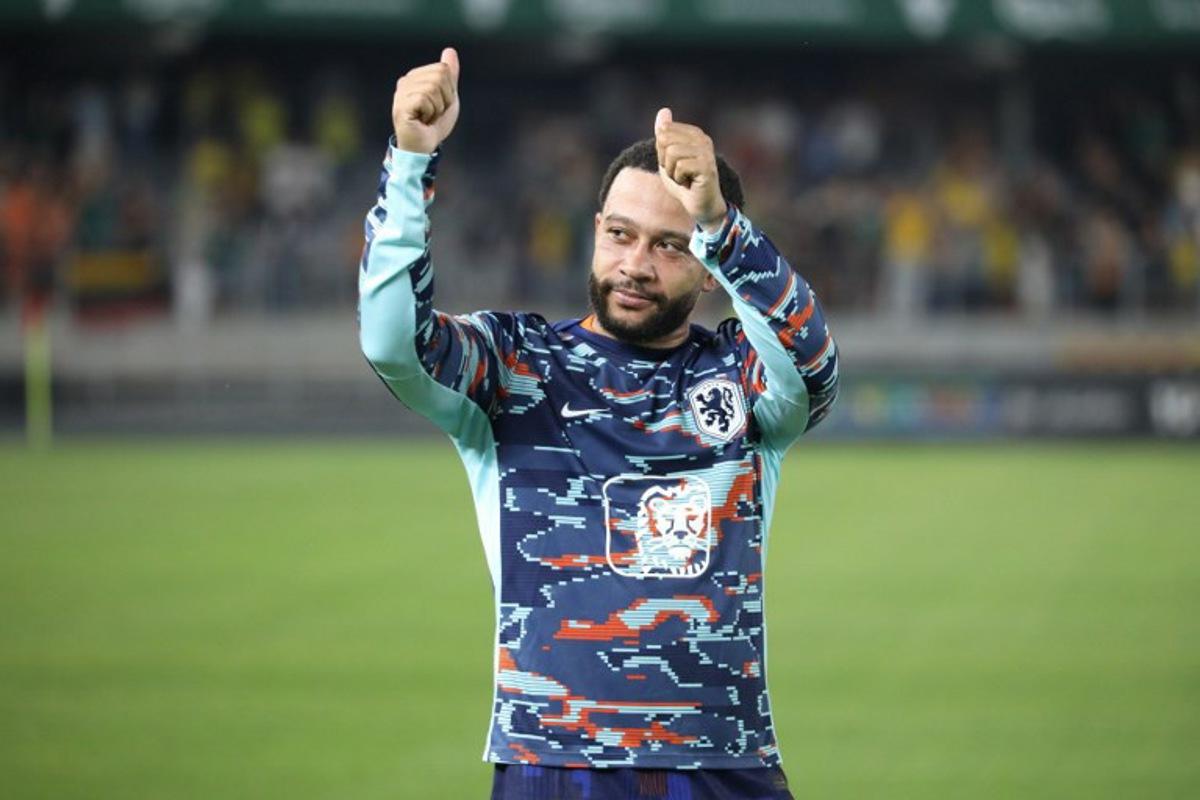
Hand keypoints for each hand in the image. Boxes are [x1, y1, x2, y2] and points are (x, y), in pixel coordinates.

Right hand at [392, 47, 460, 153]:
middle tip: (434, 113)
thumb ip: (449, 75)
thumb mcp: (448, 97)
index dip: (449, 91)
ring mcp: (401, 93)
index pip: (443, 69)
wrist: (424, 148)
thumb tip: (450, 50)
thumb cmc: (434, 125)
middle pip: (440, 75)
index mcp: (415, 77)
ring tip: (427, 118)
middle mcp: (405, 81)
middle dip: (445, 99)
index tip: (439, 105)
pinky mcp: (401, 106)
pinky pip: (425, 98)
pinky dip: (430, 113)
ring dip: (437, 108)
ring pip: (433, 87)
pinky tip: (422, 121)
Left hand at [654, 108, 727, 230]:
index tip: (675, 164)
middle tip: (678, 172)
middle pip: (665, 139)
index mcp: (694, 133)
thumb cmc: (684, 182)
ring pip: (672, 153)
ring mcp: (706, 152)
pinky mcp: (707, 167)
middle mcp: (703, 139)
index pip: (663, 132)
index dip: (662, 152)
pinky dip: (679, 179)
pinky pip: (680, 166)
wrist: (700, 205)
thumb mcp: (668, 156)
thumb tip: (663, 110)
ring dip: (672, 172)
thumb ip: (664, 135)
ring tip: (683, 178)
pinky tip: (689, 184)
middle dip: (665, 161)